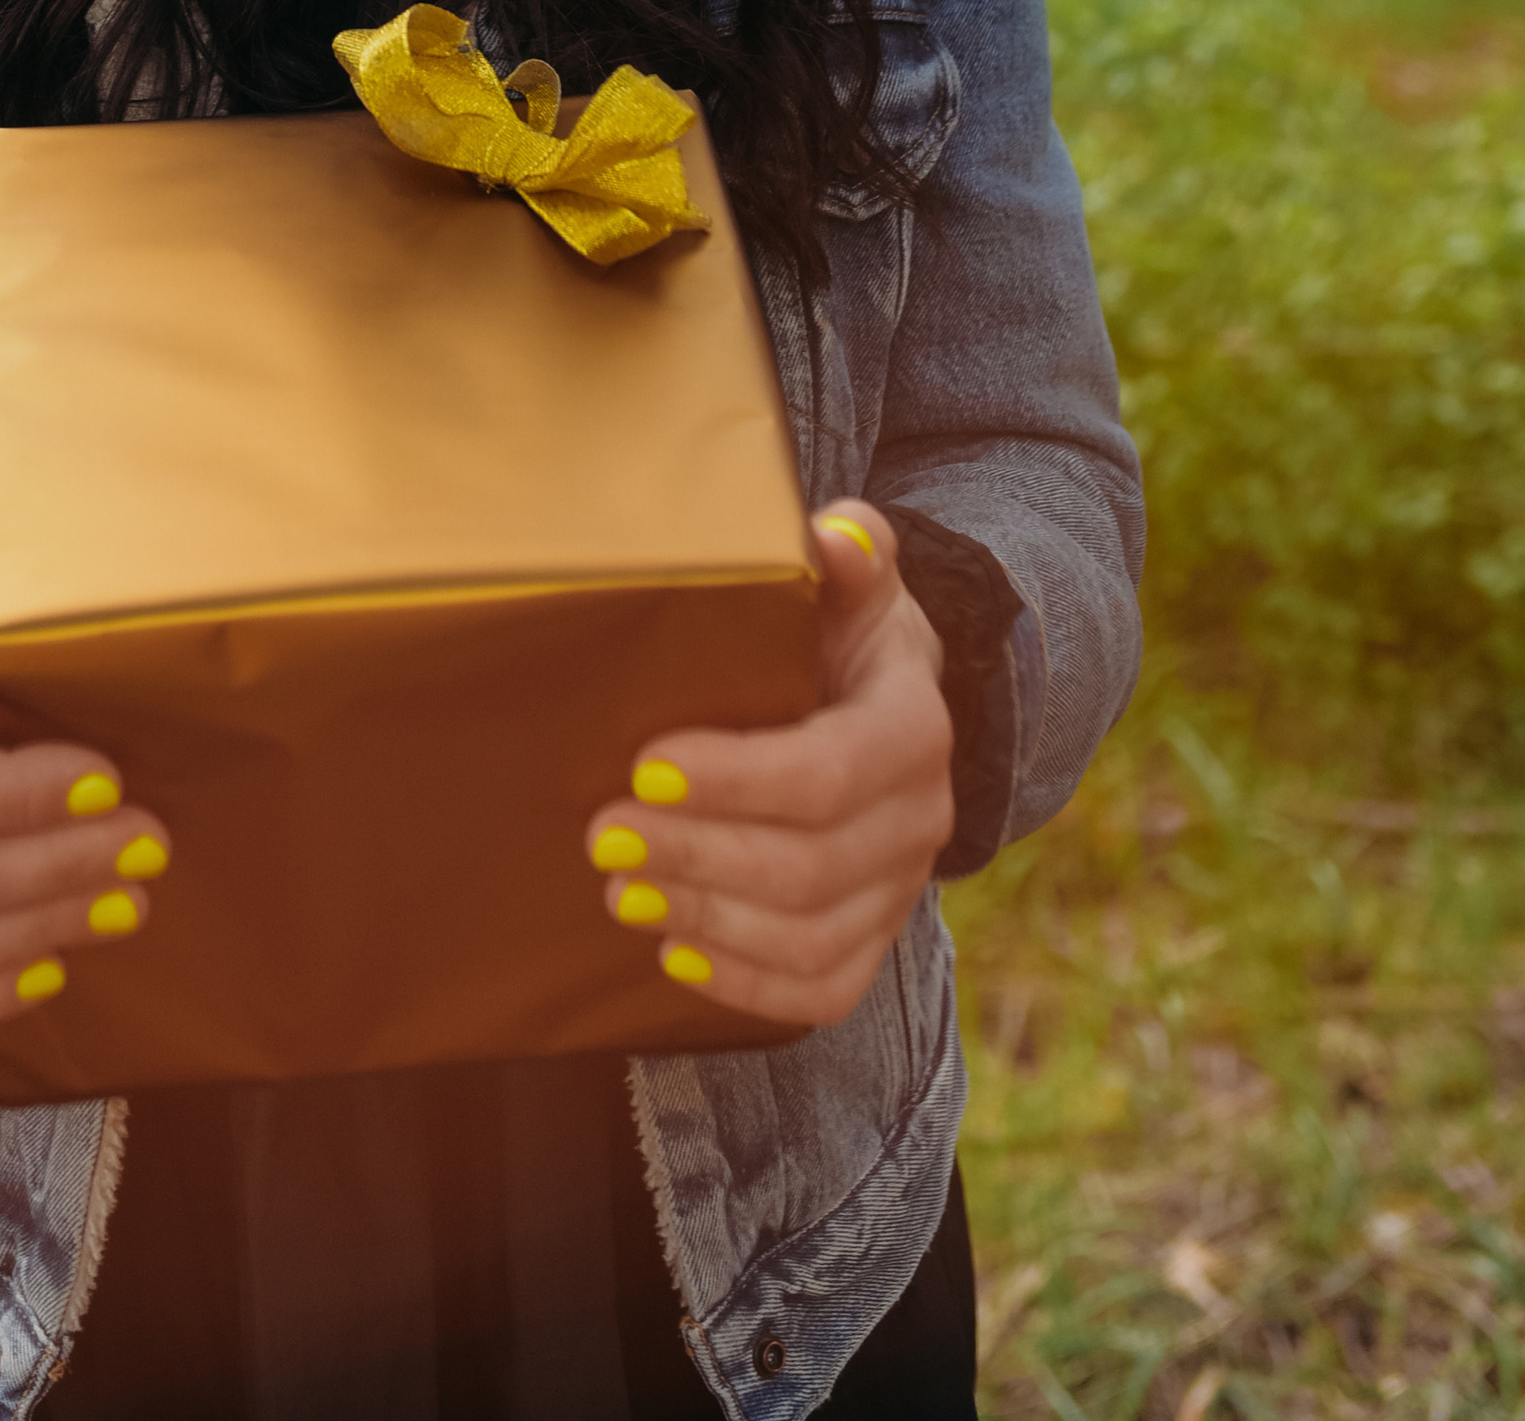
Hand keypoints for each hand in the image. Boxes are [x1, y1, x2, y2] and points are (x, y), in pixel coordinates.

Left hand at [584, 499, 954, 1026]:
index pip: (829, 770)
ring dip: (709, 919)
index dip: (738, 778)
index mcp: (912, 726)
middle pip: (810, 865)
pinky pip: (824, 988)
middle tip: (605, 837)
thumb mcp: (855, 583)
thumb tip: (833, 537)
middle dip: (699, 855)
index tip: (646, 764)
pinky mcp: (874, 938)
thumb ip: (850, 557)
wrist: (887, 704)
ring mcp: (899, 890)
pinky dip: (747, 984)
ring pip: (812, 937)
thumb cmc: (846, 634)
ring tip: (621, 893)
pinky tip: (675, 952)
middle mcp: (918, 819)